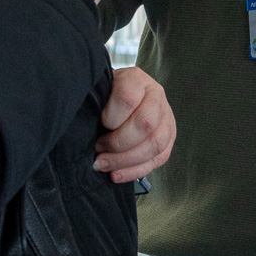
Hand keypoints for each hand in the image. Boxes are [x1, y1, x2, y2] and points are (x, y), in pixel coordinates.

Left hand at [94, 67, 175, 182]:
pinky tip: (116, 175)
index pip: (128, 98)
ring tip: (104, 165)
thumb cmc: (105, 96)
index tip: (99, 124)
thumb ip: (96, 103)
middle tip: (98, 149)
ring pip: (155, 144)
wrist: (121, 97)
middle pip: (145, 124)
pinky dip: (135, 171)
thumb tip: (86, 128)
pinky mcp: (169, 139)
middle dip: (118, 143)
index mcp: (137, 80)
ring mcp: (166, 118)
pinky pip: (158, 159)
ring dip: (126, 160)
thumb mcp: (99, 90)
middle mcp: (157, 97)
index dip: (111, 116)